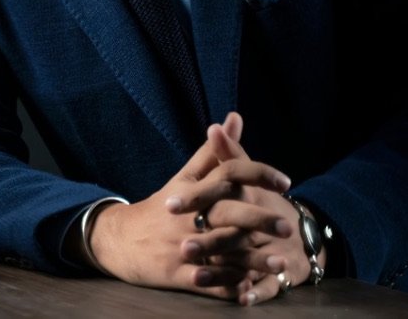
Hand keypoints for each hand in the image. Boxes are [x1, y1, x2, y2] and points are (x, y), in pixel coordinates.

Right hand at [89, 113, 292, 300]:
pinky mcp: (175, 274)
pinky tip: (249, 289)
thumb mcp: (184, 178)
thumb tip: (233, 118)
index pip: (227, 173)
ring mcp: (181, 245)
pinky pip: (205, 282)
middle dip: (257, 219)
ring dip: (251, 258)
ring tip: (280, 263)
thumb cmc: (162, 207)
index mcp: (193, 190)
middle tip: (287, 226)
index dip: (257, 174)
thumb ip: (213, 152)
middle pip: (226, 213)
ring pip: (222, 251)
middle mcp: (187, 216)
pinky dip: (227, 287)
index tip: (286, 181)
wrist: (120, 239)